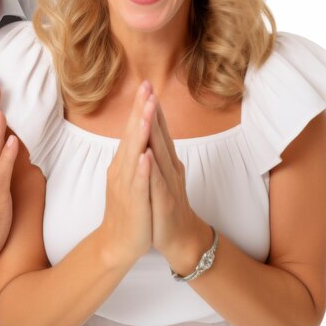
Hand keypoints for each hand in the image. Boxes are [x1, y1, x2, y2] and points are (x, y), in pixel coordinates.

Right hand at [98, 81, 153, 268]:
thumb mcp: (130, 176)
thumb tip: (138, 132)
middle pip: (130, 135)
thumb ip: (133, 154)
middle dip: (139, 111)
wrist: (118, 242)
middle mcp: (122, 169)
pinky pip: (138, 184)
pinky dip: (141, 169)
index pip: (131, 129)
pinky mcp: (134, 203)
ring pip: (134, 155)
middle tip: (145, 87)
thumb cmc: (129, 208)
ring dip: (140, 133)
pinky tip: (145, 156)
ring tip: (146, 112)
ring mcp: (127, 185)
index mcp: (124, 162)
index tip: (146, 86)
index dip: (139, 108)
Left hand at [147, 96, 211, 273]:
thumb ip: (157, 153)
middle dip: (153, 112)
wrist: (179, 239)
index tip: (145, 86)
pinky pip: (157, 184)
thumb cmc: (166, 204)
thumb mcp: (160, 174)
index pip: (158, 130)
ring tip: (148, 110)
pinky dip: (152, 169)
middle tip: (148, 88)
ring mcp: (168, 185)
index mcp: (165, 161)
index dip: (152, 108)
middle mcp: (169, 168)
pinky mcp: (165, 203)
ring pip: (159, 155)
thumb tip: (150, 131)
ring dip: (154, 132)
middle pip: (160, 136)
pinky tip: (147, 155)